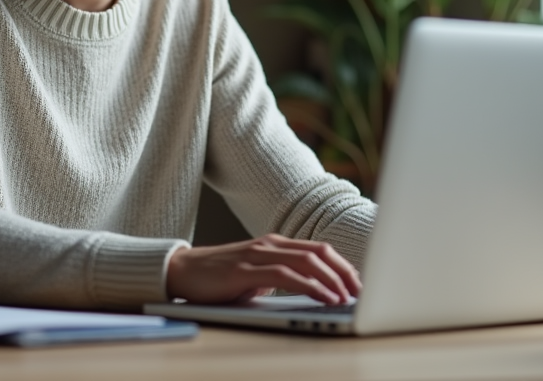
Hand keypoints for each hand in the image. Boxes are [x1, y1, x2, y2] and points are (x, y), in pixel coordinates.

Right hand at [165, 234, 360, 304]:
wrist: (182, 271)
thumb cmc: (220, 278)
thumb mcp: (257, 277)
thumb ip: (281, 278)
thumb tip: (313, 294)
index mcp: (275, 244)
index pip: (318, 250)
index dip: (343, 266)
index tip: (359, 284)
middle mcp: (270, 244)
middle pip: (319, 252)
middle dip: (344, 272)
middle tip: (361, 292)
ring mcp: (257, 254)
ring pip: (306, 261)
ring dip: (331, 280)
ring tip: (347, 297)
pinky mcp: (245, 269)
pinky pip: (285, 275)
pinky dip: (309, 286)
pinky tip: (323, 297)